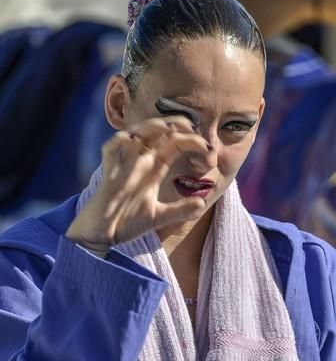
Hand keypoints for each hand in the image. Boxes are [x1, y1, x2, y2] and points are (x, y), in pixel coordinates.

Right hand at [66, 118, 208, 254]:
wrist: (102, 236)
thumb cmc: (126, 221)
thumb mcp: (159, 216)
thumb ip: (180, 210)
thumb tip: (202, 202)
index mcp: (153, 167)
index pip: (174, 144)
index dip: (191, 140)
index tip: (208, 148)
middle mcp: (139, 161)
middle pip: (157, 132)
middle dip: (174, 124)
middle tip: (192, 127)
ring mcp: (123, 164)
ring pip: (135, 134)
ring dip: (151, 127)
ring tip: (169, 127)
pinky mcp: (107, 173)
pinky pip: (111, 150)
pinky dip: (120, 142)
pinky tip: (132, 140)